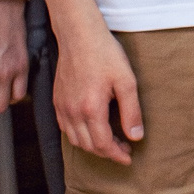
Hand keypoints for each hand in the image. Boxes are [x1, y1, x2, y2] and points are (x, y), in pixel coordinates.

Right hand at [56, 21, 144, 164]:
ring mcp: (62, 107)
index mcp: (91, 109)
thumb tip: (136, 136)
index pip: (103, 144)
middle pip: (88, 146)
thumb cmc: (105, 54)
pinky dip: (78, 135)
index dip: (117, 155)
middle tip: (124, 149)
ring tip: (110, 141)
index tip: (129, 157)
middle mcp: (73, 112)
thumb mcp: (126, 81)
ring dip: (92, 146)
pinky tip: (91, 129)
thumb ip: (132, 111)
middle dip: (107, 153)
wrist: (79, 35)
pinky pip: (65, 128)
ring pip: (75, 139)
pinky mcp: (57, 100)